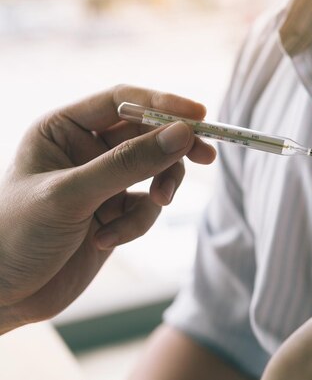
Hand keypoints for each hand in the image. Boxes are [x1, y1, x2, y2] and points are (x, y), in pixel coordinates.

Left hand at [0, 85, 215, 332]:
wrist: (2, 296)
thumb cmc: (15, 235)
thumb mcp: (71, 194)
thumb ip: (128, 163)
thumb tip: (183, 134)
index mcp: (64, 129)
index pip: (122, 101)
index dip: (163, 104)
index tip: (199, 114)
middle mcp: (86, 149)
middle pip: (148, 134)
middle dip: (172, 151)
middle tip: (206, 157)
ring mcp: (103, 181)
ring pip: (155, 171)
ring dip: (157, 191)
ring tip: (152, 207)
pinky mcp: (115, 212)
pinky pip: (146, 207)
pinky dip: (137, 223)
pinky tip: (106, 240)